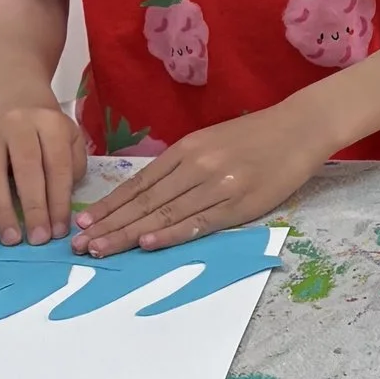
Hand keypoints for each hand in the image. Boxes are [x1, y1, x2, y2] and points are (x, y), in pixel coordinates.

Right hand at [0, 100, 87, 244]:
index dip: (59, 201)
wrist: (15, 95)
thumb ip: (72, 166)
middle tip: (38, 239)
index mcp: (49, 123)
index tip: (60, 230)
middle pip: (25, 169)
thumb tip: (61, 203)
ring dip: (1, 208)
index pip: (57, 166)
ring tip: (9, 236)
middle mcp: (18, 126)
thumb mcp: (70, 137)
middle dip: (33, 208)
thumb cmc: (47, 127)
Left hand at [72, 101, 331, 254]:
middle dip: (109, 225)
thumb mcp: (211, 141)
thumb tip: (147, 192)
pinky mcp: (239, 202)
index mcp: (185, 150)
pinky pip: (199, 222)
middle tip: (79, 245)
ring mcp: (217, 184)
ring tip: (101, 250)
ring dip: (130, 234)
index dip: (109, 206)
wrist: (300, 128)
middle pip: (144, 201)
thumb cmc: (256, 136)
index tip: (82, 223)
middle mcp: (195, 165)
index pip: (138, 184)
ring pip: (165, 213)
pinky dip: (172, 234)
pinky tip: (149, 244)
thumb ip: (182, 165)